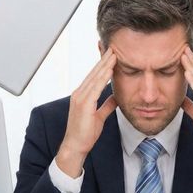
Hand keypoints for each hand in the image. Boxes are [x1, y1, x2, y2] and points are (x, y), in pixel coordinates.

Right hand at [55, 49, 117, 177]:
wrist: (75, 146)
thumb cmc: (85, 133)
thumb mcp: (99, 116)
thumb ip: (106, 105)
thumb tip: (116, 96)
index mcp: (82, 95)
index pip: (94, 76)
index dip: (103, 64)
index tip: (111, 54)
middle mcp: (79, 93)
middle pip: (94, 72)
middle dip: (104, 59)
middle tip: (113, 47)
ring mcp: (80, 98)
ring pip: (95, 77)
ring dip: (105, 64)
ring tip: (114, 53)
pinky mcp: (84, 104)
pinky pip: (95, 87)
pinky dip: (103, 77)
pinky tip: (110, 69)